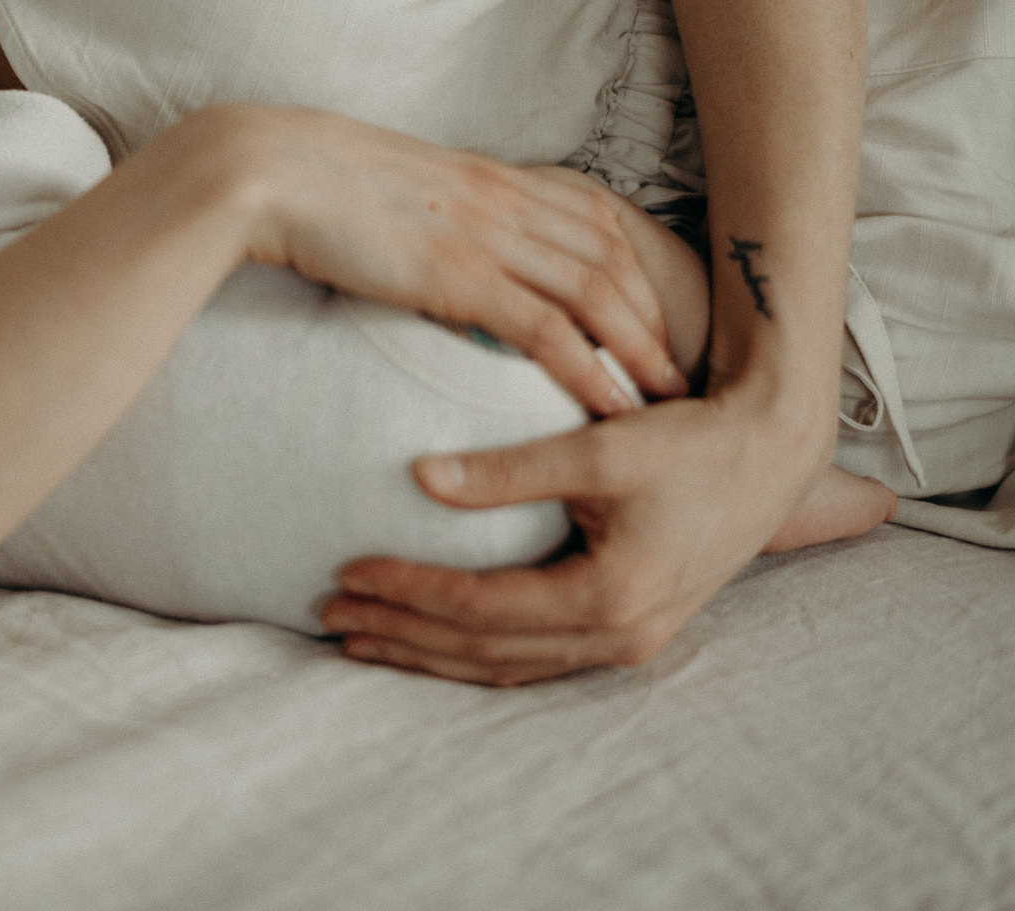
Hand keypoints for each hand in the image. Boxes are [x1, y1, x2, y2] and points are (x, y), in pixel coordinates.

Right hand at [232, 106, 685, 414]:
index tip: (655, 317)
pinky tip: (611, 408)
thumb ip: (435, 218)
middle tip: (682, 371)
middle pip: (613, 262)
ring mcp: (488, 237)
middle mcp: (506, 202)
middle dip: (658, 318)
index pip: (595, 222)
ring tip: (667, 402)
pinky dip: (590, 370)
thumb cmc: (314, 181)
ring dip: (641, 351)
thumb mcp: (395, 190)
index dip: (637, 272)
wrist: (274, 169)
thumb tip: (439, 252)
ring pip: (598, 296)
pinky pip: (548, 330)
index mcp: (492, 178)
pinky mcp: (461, 275)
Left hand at [318, 386, 835, 683]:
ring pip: (505, 664)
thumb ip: (510, 470)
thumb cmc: (693, 440)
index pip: (480, 606)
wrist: (773, 453)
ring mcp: (628, 642)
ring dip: (430, 653)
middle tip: (331, 611)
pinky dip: (474, 651)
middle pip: (484, 649)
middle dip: (403, 633)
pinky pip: (534, 657)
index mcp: (610, 596)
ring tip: (361, 636)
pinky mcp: (630, 630)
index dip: (409, 590)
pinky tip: (431, 642)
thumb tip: (418, 478)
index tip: (348, 569)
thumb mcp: (601, 448)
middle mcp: (619, 636)